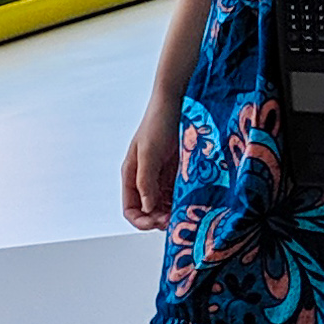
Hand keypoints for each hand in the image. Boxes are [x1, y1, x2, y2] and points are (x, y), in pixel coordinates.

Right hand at [121, 85, 183, 231]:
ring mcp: (162, 176)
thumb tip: (147, 208)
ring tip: (185, 214)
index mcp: (132, 175)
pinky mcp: (177, 172)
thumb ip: (146, 181)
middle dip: (159, 219)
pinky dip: (183, 201)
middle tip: (175, 221)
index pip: (131, 209)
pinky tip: (192, 203)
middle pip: (148, 211)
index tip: (157, 223)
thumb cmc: (157, 122)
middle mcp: (145, 179)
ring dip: (172, 212)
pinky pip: (177, 194)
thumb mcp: (149, 153)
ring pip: (165, 205)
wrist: (176, 100)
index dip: (142, 221)